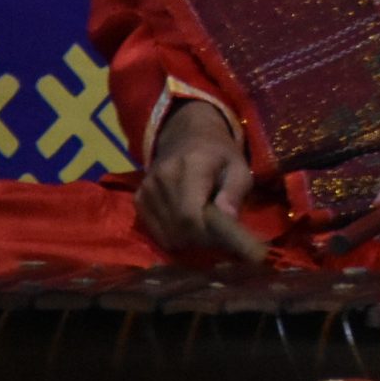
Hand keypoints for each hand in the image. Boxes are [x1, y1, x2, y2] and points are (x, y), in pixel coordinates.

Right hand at [137, 99, 253, 254]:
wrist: (186, 135)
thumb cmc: (220, 154)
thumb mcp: (240, 167)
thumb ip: (235, 192)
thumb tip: (228, 218)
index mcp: (190, 166)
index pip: (191, 215)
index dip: (209, 237)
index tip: (229, 245)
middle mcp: (162, 178)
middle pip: (179, 230)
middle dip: (202, 241)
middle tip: (220, 239)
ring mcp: (146, 189)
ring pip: (167, 235)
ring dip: (189, 241)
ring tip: (205, 229)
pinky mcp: (139, 199)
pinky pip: (156, 232)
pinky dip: (174, 236)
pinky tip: (188, 224)